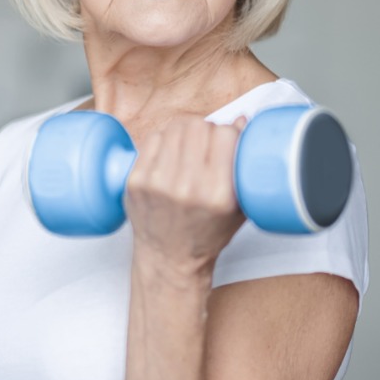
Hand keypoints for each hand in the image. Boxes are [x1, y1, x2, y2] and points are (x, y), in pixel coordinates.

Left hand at [124, 115, 248, 272]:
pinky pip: (152, 138)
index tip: (227, 141)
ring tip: (188, 146)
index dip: (228, 133)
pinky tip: (169, 152)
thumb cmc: (206, 235)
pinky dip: (163, 139)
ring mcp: (157, 183)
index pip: (224, 135)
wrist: (169, 260)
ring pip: (174, 128)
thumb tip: (241, 120)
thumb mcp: (238, 207)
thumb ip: (244, 165)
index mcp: (218, 195)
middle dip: (206, 129)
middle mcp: (186, 188)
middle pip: (198, 126)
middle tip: (206, 142)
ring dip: (184, 131)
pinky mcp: (136, 181)